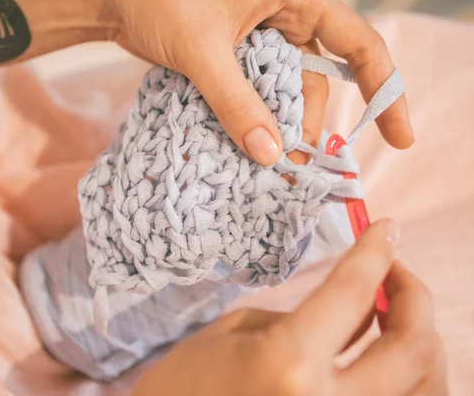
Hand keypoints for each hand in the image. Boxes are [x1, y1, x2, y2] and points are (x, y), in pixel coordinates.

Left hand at [107, 0, 413, 165]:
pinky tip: (250, 148)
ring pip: (284, 92)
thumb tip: (269, 154)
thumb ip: (234, 100)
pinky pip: (256, 94)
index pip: (356, 43)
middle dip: (313, 124)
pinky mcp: (235, 59)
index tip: (399, 137)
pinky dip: (255, 120)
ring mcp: (258, 42)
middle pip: (317, 79)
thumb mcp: (200, 49)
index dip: (386, 90)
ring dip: (281, 128)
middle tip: (302, 169)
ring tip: (272, 168)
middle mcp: (283, 19)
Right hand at [132, 220, 446, 395]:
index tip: (386, 230)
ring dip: (419, 338)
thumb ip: (304, 318)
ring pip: (425, 385)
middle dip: (413, 295)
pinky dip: (408, 374)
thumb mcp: (237, 331)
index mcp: (288, 362)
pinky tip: (383, 353)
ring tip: (391, 313)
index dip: (374, 252)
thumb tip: (355, 310)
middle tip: (394, 270)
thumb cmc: (186, 381)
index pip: (350, 292)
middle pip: (411, 345)